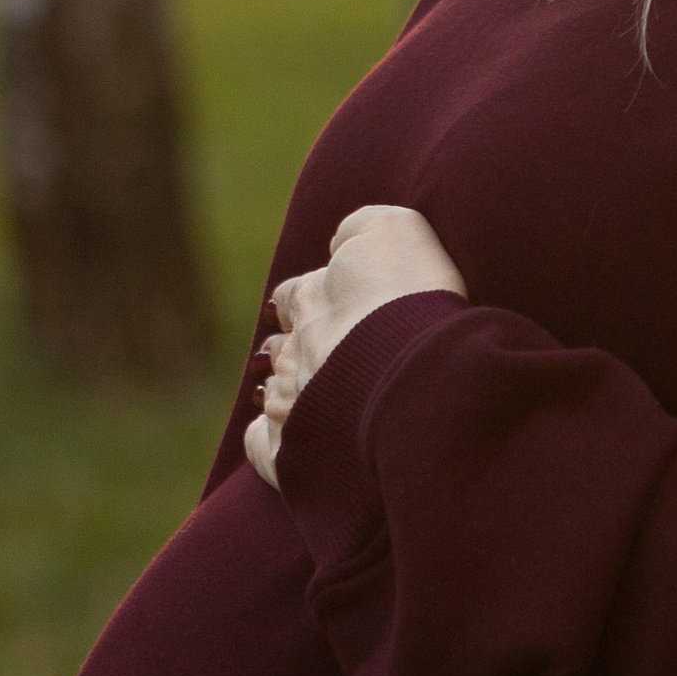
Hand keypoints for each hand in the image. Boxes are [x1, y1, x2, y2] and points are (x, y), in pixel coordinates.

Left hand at [245, 202, 465, 488]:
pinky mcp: (290, 449)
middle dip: (297, 351)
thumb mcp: (396, 229)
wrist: (414, 366)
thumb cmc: (413, 298)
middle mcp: (294, 348)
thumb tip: (340, 242)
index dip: (308, 299)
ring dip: (289, 394)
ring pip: (275, 393)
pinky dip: (268, 439)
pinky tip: (288, 441)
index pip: (295, 294)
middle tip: (326, 359)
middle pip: (282, 347)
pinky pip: (262, 444)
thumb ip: (362, 226)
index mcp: (312, 296)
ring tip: (314, 401)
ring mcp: (289, 399)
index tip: (325, 307)